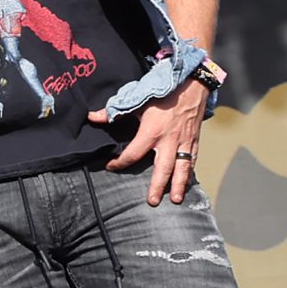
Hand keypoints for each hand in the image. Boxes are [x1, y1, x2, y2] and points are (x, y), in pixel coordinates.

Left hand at [92, 78, 208, 205]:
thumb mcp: (137, 99)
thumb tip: (92, 118)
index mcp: (152, 131)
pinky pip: (192, 160)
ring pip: (182, 168)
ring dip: (178, 185)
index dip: (120, 162)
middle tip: (152, 202)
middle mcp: (170, 140)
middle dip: (158, 186)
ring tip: (175, 200)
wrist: (192, 85)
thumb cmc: (162, 92)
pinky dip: (189, 172)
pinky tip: (185, 183)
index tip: (111, 166)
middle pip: (163, 168)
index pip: (133, 153)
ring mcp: (184, 142)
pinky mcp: (194, 140)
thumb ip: (114, 111)